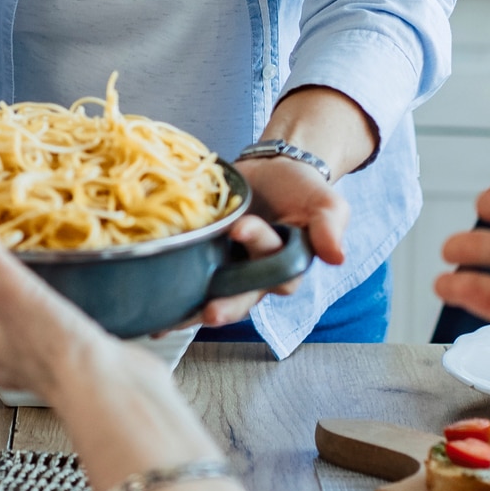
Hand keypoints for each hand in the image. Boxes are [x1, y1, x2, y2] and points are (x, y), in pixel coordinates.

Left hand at [0, 196, 132, 403]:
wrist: (109, 392)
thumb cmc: (53, 349)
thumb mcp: (7, 290)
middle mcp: (18, 363)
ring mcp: (54, 370)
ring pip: (26, 355)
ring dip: (21, 339)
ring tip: (26, 320)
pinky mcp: (88, 368)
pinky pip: (71, 350)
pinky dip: (70, 338)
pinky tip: (83, 327)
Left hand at [192, 85, 366, 324]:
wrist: (274, 169)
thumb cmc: (303, 189)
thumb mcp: (326, 203)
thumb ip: (330, 227)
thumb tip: (338, 256)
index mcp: (288, 267)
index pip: (276, 268)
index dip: (259, 251)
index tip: (241, 228)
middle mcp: (257, 276)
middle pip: (243, 297)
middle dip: (227, 306)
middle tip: (211, 312)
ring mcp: (228, 268)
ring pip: (213, 296)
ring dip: (193, 311)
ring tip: (171, 321)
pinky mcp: (204, 255)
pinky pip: (189, 278)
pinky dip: (171, 296)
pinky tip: (151, 311)